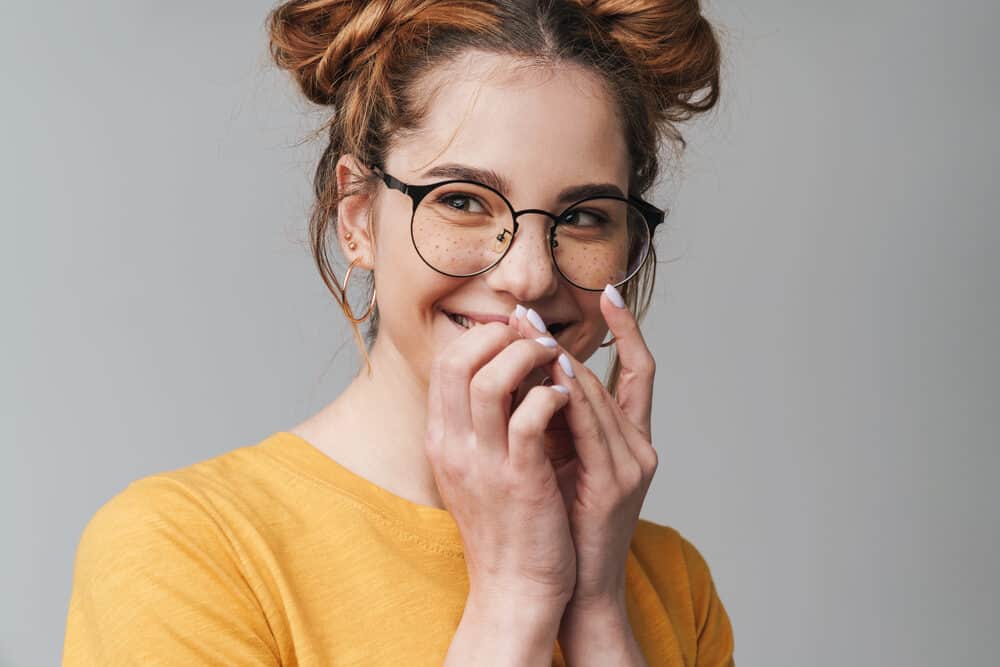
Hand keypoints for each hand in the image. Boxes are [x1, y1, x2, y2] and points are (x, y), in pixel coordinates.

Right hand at [425, 317, 576, 610]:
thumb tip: (503, 378)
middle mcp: (452, 446)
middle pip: (458, 360)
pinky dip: (552, 395)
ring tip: (555, 360)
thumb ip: (478, 427)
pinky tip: (568, 398)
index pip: (446, 364)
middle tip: (536, 337)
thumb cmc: (505, 528)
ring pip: (491, 379)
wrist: (514, 590)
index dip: (481, 338)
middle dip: (501, 336)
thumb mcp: (475, 471)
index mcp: (441, 441)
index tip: (515, 335)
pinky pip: (530, 416)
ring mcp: (484, 463)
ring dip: (529, 357)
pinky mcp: (520, 480)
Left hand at [509, 287, 658, 608]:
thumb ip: (557, 419)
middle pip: (615, 375)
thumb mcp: (562, 460)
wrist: (575, 587)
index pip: (635, 370)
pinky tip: (553, 372)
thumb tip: (527, 372)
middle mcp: (640, 445)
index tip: (605, 291)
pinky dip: (573, 397)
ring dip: (564, 360)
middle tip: (531, 312)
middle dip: (571, 339)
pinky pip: (593, 428)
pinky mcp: (616, 483)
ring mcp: (633, 464)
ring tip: (533, 331)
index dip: (626, 329)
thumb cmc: (562, 523)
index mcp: (629, 439)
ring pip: (601, 396)